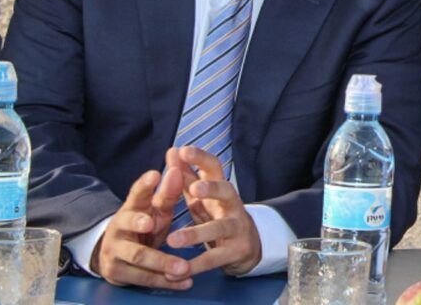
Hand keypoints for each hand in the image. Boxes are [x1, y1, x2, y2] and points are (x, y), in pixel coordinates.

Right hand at [91, 168, 192, 288]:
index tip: (155, 174)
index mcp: (131, 207)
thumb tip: (178, 168)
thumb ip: (168, 193)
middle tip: (151, 223)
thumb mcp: (156, 210)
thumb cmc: (143, 226)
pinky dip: (165, 281)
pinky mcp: (116, 272)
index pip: (136, 193)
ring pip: (139, 256)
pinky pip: (143, 278)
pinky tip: (185, 282)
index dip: (144, 184)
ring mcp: (115, 250)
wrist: (114, 254)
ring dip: (163, 262)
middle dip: (139, 223)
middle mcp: (119, 227)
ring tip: (183, 267)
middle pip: (129, 224)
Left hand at [165, 146, 261, 275]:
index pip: (214, 167)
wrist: (248, 245)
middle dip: (211, 189)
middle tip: (194, 189)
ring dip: (195, 234)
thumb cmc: (218, 214)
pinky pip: (214, 258)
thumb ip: (186, 177)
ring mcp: (236, 227)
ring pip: (218, 228)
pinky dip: (196, 265)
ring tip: (172, 240)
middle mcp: (232, 204)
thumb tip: (172, 151)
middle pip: (225, 191)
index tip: (182, 151)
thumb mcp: (203, 197)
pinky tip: (180, 269)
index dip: (200, 158)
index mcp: (221, 188)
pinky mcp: (235, 251)